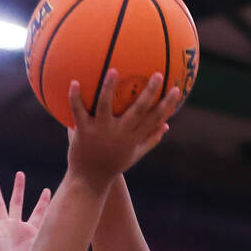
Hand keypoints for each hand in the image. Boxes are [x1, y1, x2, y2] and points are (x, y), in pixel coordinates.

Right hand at [0, 172, 50, 250]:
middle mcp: (17, 227)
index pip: (39, 212)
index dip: (43, 202)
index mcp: (31, 231)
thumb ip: (55, 241)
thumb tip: (76, 234)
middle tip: (20, 174)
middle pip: (17, 202)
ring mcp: (4, 229)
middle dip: (18, 188)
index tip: (47, 190)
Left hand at [68, 70, 179, 188]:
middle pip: (138, 110)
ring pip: (106, 106)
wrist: (89, 181)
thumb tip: (167, 125)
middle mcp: (119, 134)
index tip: (177, 89)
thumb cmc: (112, 165)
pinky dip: (75, 98)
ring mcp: (101, 132)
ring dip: (109, 88)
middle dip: (149, 92)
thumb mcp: (134, 155)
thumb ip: (150, 139)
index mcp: (133, 138)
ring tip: (114, 69)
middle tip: (158, 74)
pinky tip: (74, 82)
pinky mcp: (83, 132)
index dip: (168, 105)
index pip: (155, 119)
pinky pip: (78, 112)